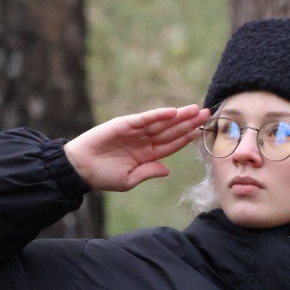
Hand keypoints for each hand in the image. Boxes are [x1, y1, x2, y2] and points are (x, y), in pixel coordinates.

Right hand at [63, 104, 211, 192]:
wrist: (80, 169)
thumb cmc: (102, 177)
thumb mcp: (129, 180)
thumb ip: (148, 172)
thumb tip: (167, 170)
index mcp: (146, 155)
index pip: (172, 145)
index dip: (187, 138)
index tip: (203, 132)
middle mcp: (144, 141)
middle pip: (171, 131)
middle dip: (189, 123)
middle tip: (208, 114)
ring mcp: (135, 131)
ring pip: (162, 122)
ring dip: (179, 116)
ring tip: (196, 110)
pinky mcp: (125, 124)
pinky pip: (145, 118)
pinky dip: (159, 114)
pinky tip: (173, 112)